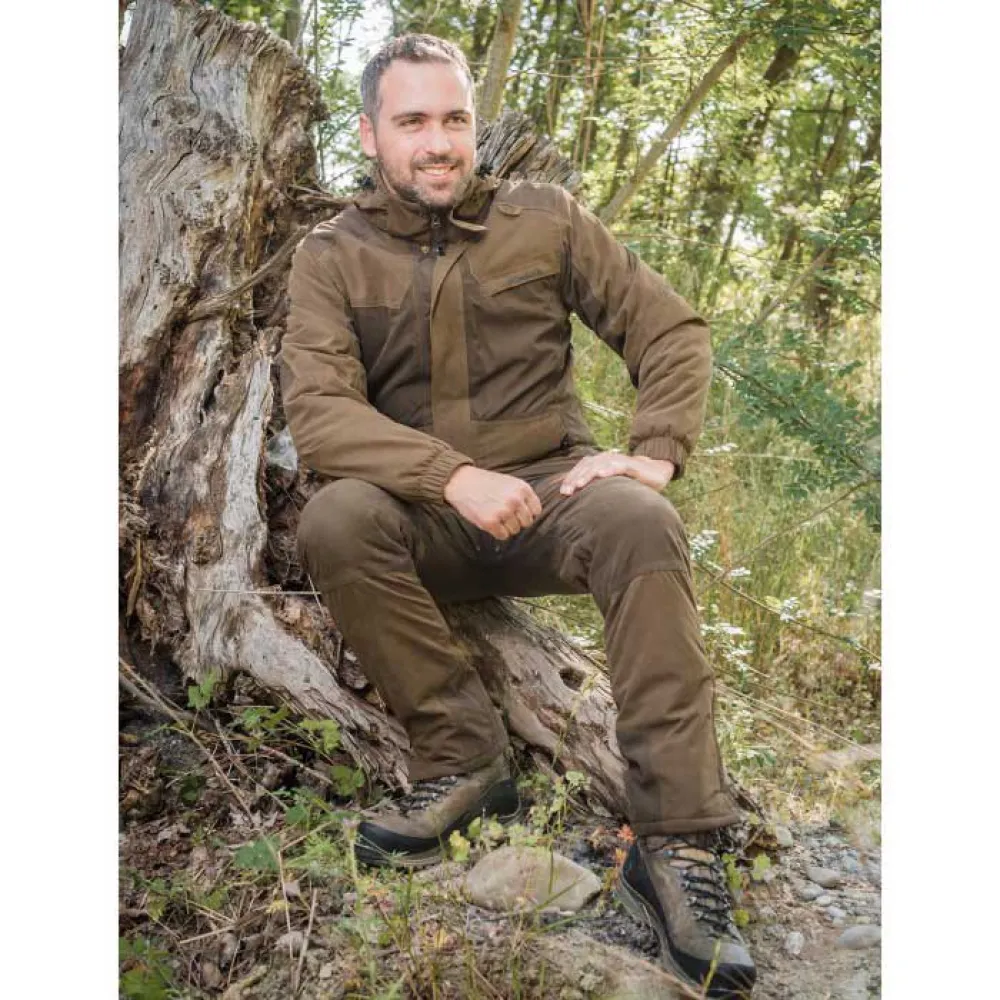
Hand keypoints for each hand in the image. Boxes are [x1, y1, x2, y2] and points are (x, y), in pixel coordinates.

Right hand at [444, 466, 542, 539]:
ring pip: (515, 530)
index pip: (536, 511)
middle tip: (504, 515)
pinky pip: (503, 536)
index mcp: (522, 488)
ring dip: (506, 527)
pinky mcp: (490, 522)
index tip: (517, 511)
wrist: (461, 482)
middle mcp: (515, 500)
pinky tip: (490, 521)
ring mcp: (503, 511)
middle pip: (527, 522)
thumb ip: (522, 496)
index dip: (527, 513)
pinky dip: (497, 532)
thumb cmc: (485, 483)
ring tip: (496, 516)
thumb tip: (532, 514)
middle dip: (517, 521)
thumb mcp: (509, 482)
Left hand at [559, 452, 674, 495]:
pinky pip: (617, 466)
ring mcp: (618, 460)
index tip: (560, 492)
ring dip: (587, 475)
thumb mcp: (611, 486)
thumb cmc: (630, 481)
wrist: (655, 472)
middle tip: (565, 492)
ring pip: (598, 466)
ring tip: (578, 485)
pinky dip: (608, 469)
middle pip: (585, 467)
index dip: (569, 479)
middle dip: (574, 479)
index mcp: (599, 463)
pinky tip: (601, 475)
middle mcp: (606, 459)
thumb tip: (580, 506)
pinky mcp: (630, 464)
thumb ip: (597, 491)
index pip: (580, 469)